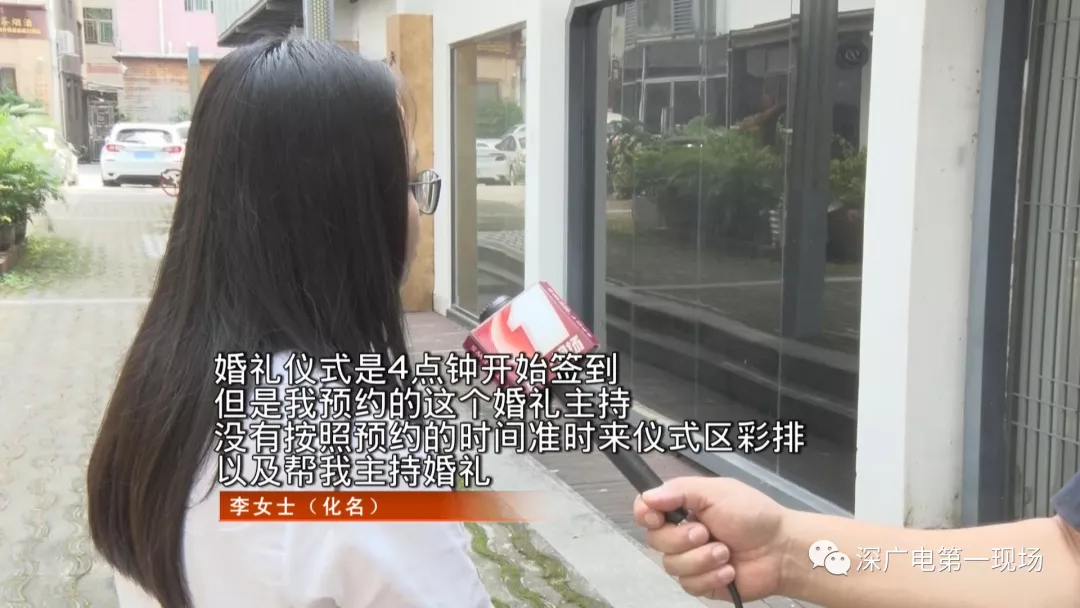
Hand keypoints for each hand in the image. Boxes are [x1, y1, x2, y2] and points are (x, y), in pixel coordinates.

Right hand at [633, 476, 789, 601]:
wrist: (781, 550)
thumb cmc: (753, 514)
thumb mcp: (717, 492)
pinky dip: (711, 577)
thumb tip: (647, 497)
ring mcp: (690, 559)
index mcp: (682, 507)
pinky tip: (730, 570)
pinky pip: (689, 585)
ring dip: (701, 559)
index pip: (646, 510)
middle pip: (655, 541)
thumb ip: (680, 491)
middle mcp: (681, 533)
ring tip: (726, 552)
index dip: (645, 515)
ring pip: (672, 566)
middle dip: (682, 539)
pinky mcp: (701, 583)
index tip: (656, 518)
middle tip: (707, 533)